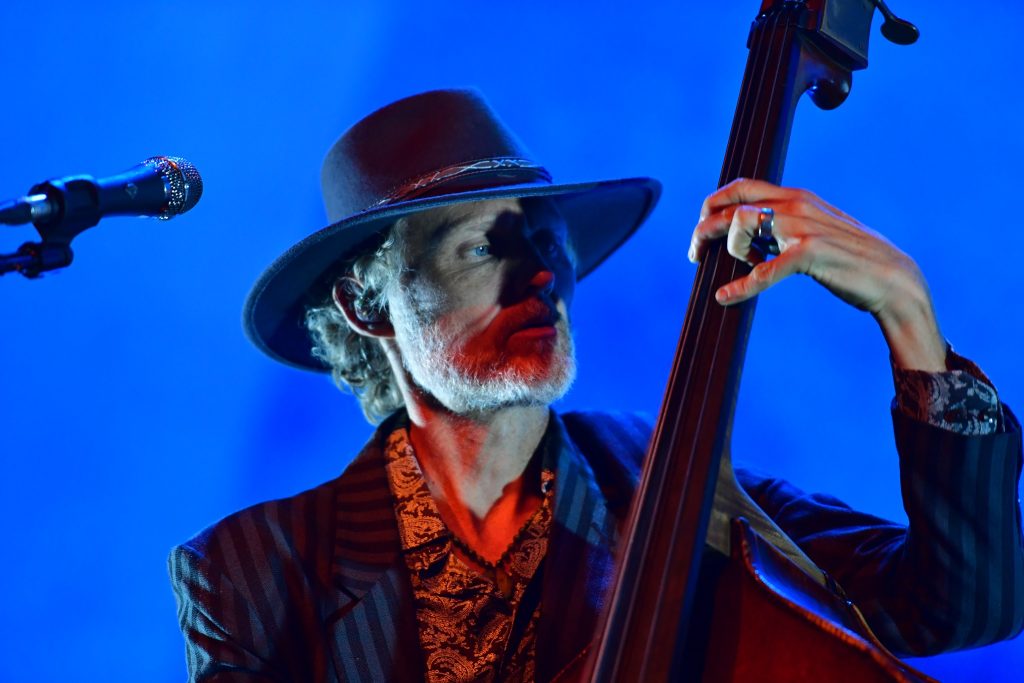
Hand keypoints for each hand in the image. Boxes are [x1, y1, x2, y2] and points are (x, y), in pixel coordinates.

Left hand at [688, 178, 946, 371]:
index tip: (701, 226)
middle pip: (731, 204)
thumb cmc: (851, 260)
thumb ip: (784, 227)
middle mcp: (796, 205)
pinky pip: (764, 269)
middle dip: (703, 228)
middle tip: (694, 254)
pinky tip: (726, 297)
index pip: (741, 186)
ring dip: (726, 250)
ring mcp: (803, 227)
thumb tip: (748, 237)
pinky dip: (741, 286)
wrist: (893, 279)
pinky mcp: (811, 254)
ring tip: (735, 271)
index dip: (713, 204)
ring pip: (740, 224)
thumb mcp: (814, 231)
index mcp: (796, 197)